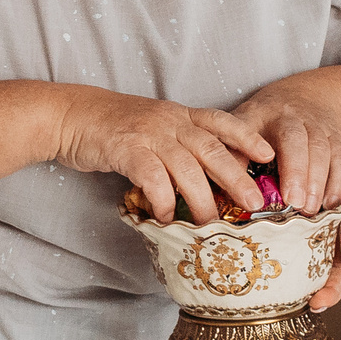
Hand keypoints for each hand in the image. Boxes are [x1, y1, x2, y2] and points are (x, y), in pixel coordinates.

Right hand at [54, 86, 273, 222]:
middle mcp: (170, 122)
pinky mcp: (127, 149)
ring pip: (187, 168)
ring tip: (212, 224)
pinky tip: (167, 218)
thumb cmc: (114, 125)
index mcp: (181, 114)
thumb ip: (179, 144)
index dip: (247, 137)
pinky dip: (163, 200)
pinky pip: (153, 178)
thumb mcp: (155, 125)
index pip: (222, 122)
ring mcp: (149, 134)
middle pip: (213, 150)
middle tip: (255, 204)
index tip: (269, 155)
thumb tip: (205, 178)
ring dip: (202, 199)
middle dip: (237, 178)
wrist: (72, 115)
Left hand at [229, 87, 340, 214]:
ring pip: (322, 149)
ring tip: (310, 209)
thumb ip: (229, 154)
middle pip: (295, 140)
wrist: (303, 97)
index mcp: (259, 115)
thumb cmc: (263, 121)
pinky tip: (330, 204)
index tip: (261, 171)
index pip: (253, 128)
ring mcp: (316, 125)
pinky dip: (338, 182)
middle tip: (293, 203)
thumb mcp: (240, 128)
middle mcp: (291, 117)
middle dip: (296, 171)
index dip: (252, 146)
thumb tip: (218, 190)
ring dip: (318, 181)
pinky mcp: (336, 137)